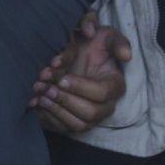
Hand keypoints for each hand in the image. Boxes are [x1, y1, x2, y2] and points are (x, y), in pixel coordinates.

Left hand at [30, 12, 130, 132]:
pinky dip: (49, 117)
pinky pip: (64, 128)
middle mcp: (107, 105)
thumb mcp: (107, 35)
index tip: (62, 79)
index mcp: (115, 85)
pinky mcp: (76, 121)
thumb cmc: (94, 43)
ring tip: (40, 94)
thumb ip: (117, 41)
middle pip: (90, 113)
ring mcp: (92, 116)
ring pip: (77, 124)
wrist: (78, 52)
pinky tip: (37, 102)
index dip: (81, 88)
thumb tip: (126, 55)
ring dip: (56, 110)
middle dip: (66, 101)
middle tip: (48, 88)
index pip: (101, 94)